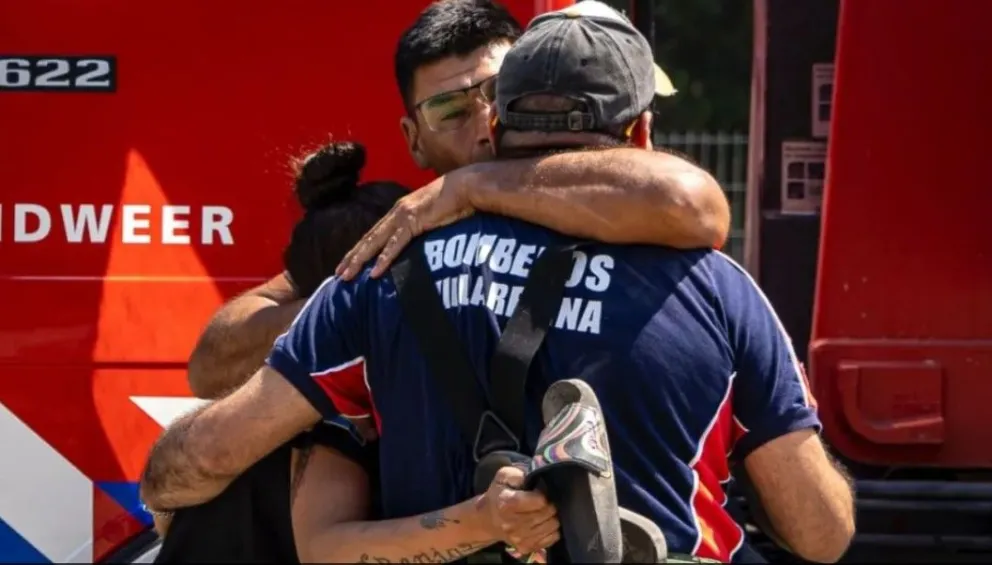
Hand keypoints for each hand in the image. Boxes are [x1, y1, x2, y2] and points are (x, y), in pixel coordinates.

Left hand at [335, 173, 473, 279]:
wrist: (468, 186)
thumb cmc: (456, 201)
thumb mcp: (434, 217)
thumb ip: (424, 228)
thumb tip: (422, 245)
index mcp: (400, 211)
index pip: (375, 233)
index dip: (360, 249)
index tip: (349, 263)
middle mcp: (397, 212)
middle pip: (368, 238)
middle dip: (352, 257)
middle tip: (338, 274)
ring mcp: (403, 215)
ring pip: (375, 242)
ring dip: (359, 260)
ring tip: (346, 276)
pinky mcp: (414, 220)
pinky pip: (396, 243)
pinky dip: (384, 259)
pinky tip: (374, 272)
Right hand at [476, 465, 559, 556]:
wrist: (487, 519)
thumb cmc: (499, 494)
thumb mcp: (503, 476)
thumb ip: (518, 473)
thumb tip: (534, 477)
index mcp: (506, 504)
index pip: (540, 501)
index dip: (544, 494)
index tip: (539, 492)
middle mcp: (512, 524)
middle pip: (547, 514)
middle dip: (551, 505)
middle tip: (545, 502)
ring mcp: (519, 538)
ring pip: (552, 526)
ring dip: (552, 517)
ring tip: (544, 512)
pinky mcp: (526, 547)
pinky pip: (552, 538)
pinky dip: (552, 530)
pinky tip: (543, 523)